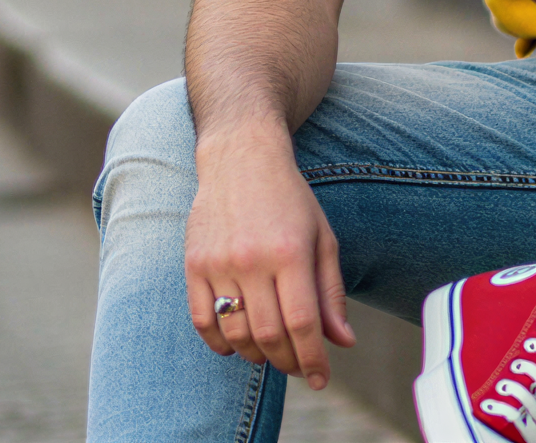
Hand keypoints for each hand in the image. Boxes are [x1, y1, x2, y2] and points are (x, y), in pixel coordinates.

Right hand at [184, 128, 354, 387]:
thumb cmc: (289, 199)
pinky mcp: (193, 264)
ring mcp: (218, 263)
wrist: (241, 158)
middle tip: (299, 367)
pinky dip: (220, 343)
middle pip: (269, 335)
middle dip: (288, 362)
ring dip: (256, 355)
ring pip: (236, 334)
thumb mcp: (323, 237)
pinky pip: (203, 321)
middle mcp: (252, 259)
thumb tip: (342, 341)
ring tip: (272, 352)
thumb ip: (331, 292)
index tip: (321, 377)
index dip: (313, 359)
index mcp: (290, 252)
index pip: (302, 323)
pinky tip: (238, 342)